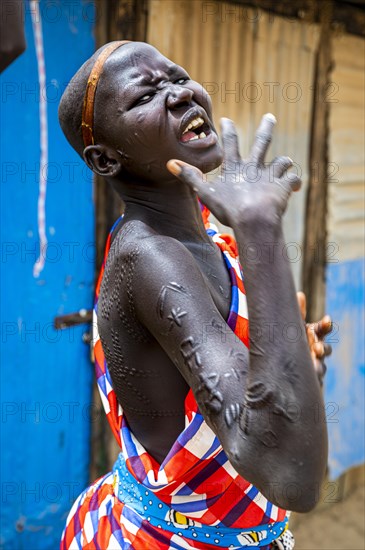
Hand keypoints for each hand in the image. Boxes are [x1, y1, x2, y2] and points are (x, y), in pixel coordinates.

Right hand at [167, 114, 301, 226]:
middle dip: (266, 128)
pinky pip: (292, 180)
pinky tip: (295, 186)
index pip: (230, 144)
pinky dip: (294, 182)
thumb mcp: (205, 192)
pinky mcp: (283, 185)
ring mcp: (270, 175)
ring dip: (283, 163)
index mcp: (235, 168)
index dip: (228, 131)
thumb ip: (190, 177)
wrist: (254, 217)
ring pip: (281, 162)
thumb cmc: (229, 207)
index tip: (227, 120)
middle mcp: (254, 167)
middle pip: (262, 143)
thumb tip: (170, 163)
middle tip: (270, 117)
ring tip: (285, 165)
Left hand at [297, 291, 331, 384]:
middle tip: (317, 348)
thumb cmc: (290, 338)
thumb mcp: (292, 325)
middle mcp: (316, 349)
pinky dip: (312, 379)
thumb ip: (297, 311)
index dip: (326, 325)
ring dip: (318, 366)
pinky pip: (314, 380)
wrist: (281, 361)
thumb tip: (300, 294)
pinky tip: (308, 378)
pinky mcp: (310, 378)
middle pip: (325, 349)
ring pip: (321, 367)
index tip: (327, 320)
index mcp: (313, 334)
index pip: (323, 329)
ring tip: (313, 366)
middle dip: (323, 348)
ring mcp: (314, 364)